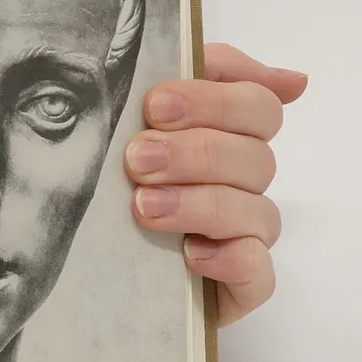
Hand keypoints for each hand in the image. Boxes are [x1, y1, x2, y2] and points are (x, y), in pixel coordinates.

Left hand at [125, 42, 306, 325]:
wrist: (82, 277)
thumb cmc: (104, 194)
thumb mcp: (119, 130)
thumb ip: (173, 82)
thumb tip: (279, 75)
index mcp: (224, 137)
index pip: (254, 102)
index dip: (213, 98)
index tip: (156, 103)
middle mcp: (240, 184)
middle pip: (254, 153)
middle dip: (196, 150)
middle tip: (137, 158)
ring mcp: (242, 236)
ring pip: (255, 210)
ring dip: (200, 202)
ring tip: (144, 206)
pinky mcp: (237, 287)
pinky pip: (258, 273)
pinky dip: (230, 260)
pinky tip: (190, 253)